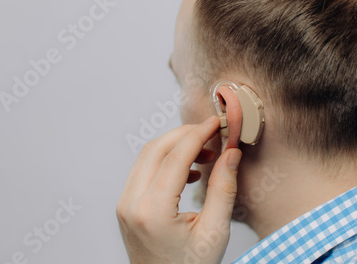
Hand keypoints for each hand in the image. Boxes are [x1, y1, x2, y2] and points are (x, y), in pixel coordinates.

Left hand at [117, 116, 241, 263]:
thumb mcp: (214, 232)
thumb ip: (224, 189)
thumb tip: (231, 153)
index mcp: (153, 212)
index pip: (175, 157)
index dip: (198, 134)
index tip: (214, 123)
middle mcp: (131, 204)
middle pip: (156, 149)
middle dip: (185, 134)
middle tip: (211, 133)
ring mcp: (125, 205)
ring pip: (147, 156)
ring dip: (175, 146)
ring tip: (205, 154)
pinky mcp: (126, 206)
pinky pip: (143, 170)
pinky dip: (165, 161)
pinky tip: (188, 171)